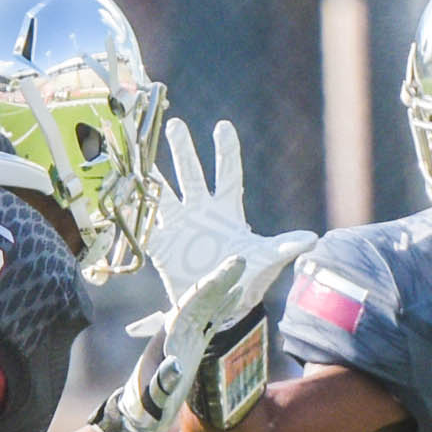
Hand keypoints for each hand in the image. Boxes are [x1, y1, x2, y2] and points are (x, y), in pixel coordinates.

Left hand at [93, 255, 246, 431]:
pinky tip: (236, 296)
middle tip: (240, 261)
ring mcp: (185, 337)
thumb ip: (162, 383)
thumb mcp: (151, 398)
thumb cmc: (143, 408)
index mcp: (167, 337)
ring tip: (241, 270)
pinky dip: (224, 308)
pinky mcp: (192, 346)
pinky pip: (211, 321)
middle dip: (219, 280)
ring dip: (223, 288)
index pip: (190, 305)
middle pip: (200, 299)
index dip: (207, 289)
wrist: (138, 415)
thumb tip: (177, 364)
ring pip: (207, 306)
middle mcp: (176, 331)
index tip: (224, 274)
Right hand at [146, 119, 315, 316]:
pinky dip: (132, 213)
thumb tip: (313, 239)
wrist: (221, 307)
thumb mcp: (267, 261)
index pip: (227, 174)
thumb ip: (285, 247)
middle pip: (190, 173)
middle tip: (174, 124)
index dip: (226, 151)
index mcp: (227, 210)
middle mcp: (201, 211)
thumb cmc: (247, 279)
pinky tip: (119, 196)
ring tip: (138, 155)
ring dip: (152, 174)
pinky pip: (144, 225)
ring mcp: (179, 225)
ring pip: (162, 192)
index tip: (222, 126)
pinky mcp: (161, 245)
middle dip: (182, 149)